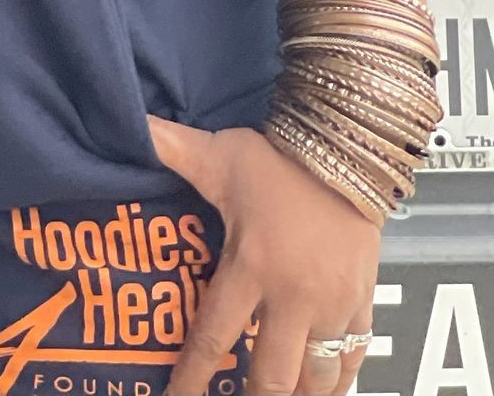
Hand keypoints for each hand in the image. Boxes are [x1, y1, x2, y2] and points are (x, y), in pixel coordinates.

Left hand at [151, 116, 378, 394]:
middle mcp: (292, 297)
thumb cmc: (277, 158)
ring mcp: (332, 306)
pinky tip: (324, 389)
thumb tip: (132, 125)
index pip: (214, 338)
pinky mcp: (361, 303)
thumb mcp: (218, 154)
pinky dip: (338, 380)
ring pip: (318, 378)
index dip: (193, 378)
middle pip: (273, 378)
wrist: (346, 150)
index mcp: (251, 267)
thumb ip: (172, 149)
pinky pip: (353, 356)